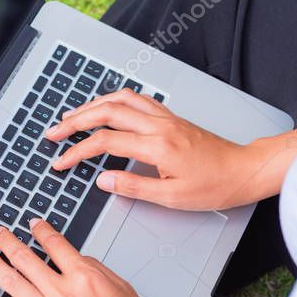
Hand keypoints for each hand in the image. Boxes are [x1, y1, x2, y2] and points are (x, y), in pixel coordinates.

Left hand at [0, 219, 173, 296]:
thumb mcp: (123, 288)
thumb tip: (76, 259)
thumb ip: (96, 269)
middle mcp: (63, 294)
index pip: (55, 243)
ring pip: (11, 283)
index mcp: (86, 277)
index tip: (32, 224)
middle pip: (25, 258)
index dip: (40, 229)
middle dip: (8, 241)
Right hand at [44, 88, 256, 209]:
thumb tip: (103, 180)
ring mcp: (165, 117)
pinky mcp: (171, 117)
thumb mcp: (172, 197)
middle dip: (75, 121)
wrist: (244, 169)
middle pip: (107, 112)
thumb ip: (134, 187)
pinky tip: (106, 106)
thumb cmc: (215, 185)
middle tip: (53, 132)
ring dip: (92, 104)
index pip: (105, 142)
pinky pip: (137, 98)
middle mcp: (158, 125)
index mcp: (157, 146)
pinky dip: (114, 99)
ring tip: (72, 117)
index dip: (77, 151)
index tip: (61, 162)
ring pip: (121, 99)